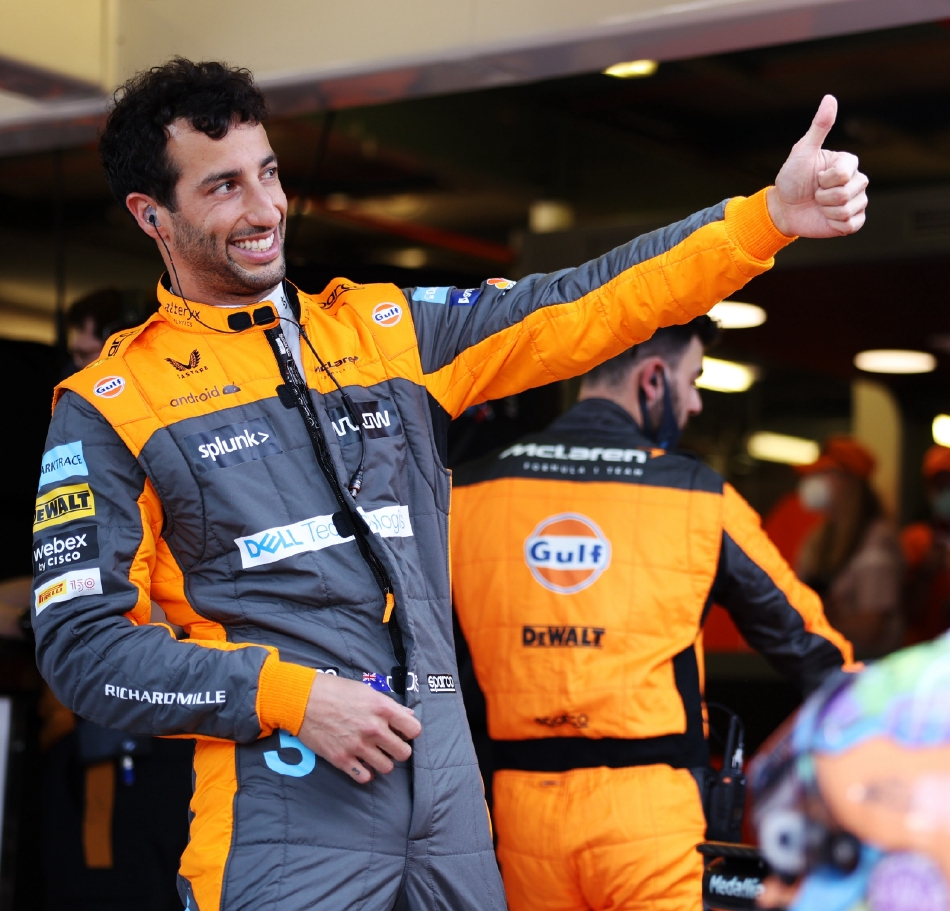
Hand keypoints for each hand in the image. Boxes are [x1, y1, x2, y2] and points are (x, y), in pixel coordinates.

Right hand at [297, 673, 421, 783]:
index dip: (409, 732)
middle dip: (398, 749)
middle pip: (404, 753)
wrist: (302, 700)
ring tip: (374, 754)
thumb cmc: (335, 690)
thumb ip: (389, 705)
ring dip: (382, 761)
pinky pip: (365, 777)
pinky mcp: (342, 759)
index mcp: (382, 708)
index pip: (414, 730)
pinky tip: (360, 763)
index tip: (402, 732)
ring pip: (387, 768)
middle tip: (388, 745)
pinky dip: (365, 773)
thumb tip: (408, 715)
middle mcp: (373, 729)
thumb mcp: (366, 691)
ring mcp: (358, 746)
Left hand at [767, 95, 867, 238]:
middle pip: (846, 193)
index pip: (844, 174)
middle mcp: (857, 180)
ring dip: (826, 210)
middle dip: (823, 196)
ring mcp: (856, 201)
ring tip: (819, 205)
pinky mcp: (853, 221)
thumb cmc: (792, 179)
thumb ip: (819, 127)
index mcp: (848, 163)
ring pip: (847, 209)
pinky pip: (851, 225)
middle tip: (814, 193)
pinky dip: (834, 224)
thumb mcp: (802, 152)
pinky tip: (826, 217)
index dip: (824, 180)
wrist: (784, 208)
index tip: (815, 178)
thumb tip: (830, 97)